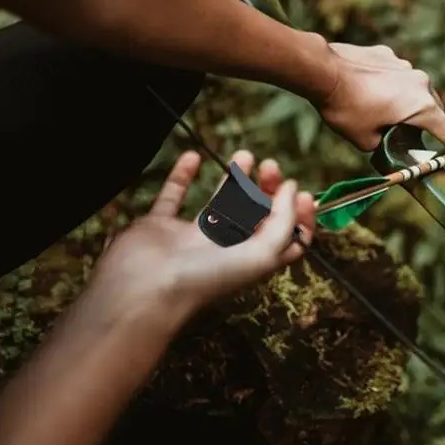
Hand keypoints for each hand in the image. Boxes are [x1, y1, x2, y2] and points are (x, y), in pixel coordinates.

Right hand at [91, 150, 314, 312]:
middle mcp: (224, 251)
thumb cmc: (204, 279)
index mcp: (251, 262)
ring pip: (219, 202)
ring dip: (235, 178)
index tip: (301, 191)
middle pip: (256, 215)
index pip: (285, 238)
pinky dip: (181, 176)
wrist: (143, 289)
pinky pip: (172, 197)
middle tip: (270, 166)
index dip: (297, 216)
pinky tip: (192, 157)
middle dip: (268, 189)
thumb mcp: (261, 255)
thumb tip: (292, 190)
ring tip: (244, 155)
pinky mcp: (160, 227)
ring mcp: (191, 238)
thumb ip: (282, 221)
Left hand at [316, 43, 444, 172]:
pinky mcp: (388, 56)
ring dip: (406, 107)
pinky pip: (396, 77)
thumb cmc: (345, 108)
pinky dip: (390, 89)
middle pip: (434, 113)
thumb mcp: (366, 141)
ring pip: (415, 93)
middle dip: (427, 130)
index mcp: (422, 108)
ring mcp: (405, 66)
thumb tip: (389, 145)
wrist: (322, 70)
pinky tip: (366, 94)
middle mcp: (421, 83)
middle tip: (410, 143)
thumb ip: (385, 147)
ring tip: (379, 116)